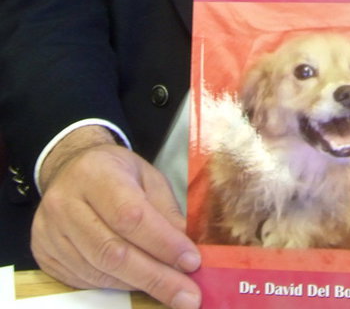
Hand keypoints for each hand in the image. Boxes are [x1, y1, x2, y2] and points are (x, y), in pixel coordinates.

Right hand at [32, 127, 201, 308]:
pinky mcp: (44, 255)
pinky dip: (117, 286)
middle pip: (112, 251)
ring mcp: (50, 232)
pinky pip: (84, 281)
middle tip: (187, 297)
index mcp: (95, 174)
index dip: (162, 243)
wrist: (69, 169)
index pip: (130, 215)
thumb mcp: (147, 176)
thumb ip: (165, 210)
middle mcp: (65, 203)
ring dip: (139, 285)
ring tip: (170, 290)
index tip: (191, 261)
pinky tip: (138, 283)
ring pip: (98, 272)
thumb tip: (186, 249)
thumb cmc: (115, 172)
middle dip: (155, 277)